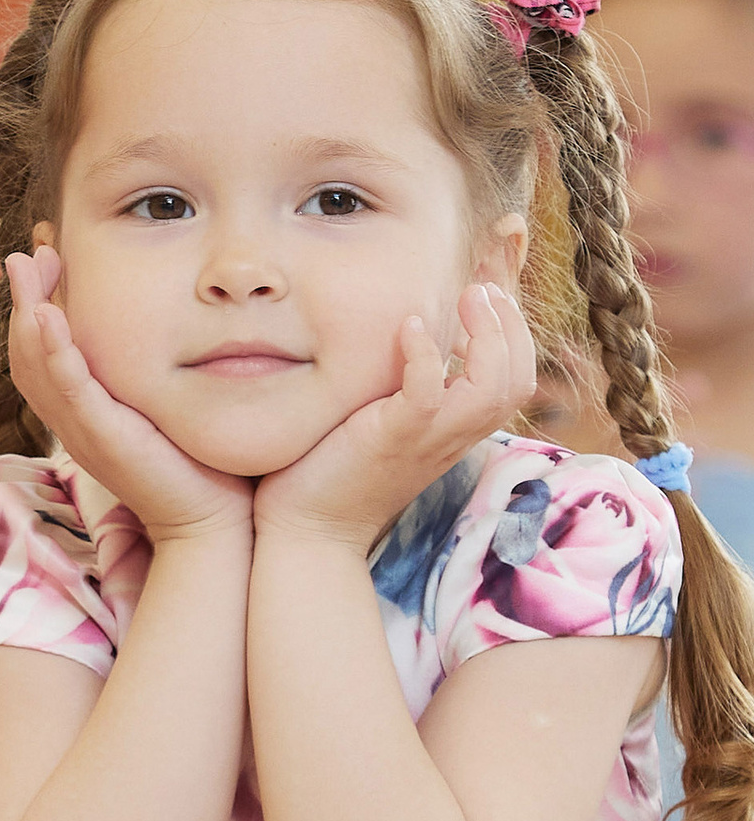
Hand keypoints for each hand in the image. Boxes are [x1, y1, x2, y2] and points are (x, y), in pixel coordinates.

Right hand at [6, 249, 253, 542]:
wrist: (214, 522)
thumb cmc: (203, 465)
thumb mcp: (172, 404)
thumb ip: (165, 367)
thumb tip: (189, 318)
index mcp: (85, 412)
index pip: (45, 351)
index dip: (39, 303)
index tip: (49, 256)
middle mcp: (74, 421)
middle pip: (27, 354)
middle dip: (25, 297)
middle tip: (30, 251)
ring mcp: (82, 432)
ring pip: (36, 368)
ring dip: (27, 313)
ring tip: (28, 266)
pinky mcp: (101, 440)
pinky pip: (67, 391)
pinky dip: (54, 352)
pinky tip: (48, 314)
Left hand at [255, 283, 536, 551]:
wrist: (304, 532)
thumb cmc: (331, 472)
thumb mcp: (380, 422)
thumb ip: (402, 388)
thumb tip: (403, 338)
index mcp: (453, 431)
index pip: (512, 380)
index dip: (512, 334)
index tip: (487, 296)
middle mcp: (450, 436)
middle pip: (517, 379)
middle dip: (511, 325)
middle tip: (483, 288)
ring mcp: (425, 440)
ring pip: (493, 388)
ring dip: (489, 335)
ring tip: (468, 297)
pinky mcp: (391, 441)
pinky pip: (427, 395)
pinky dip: (425, 357)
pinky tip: (409, 326)